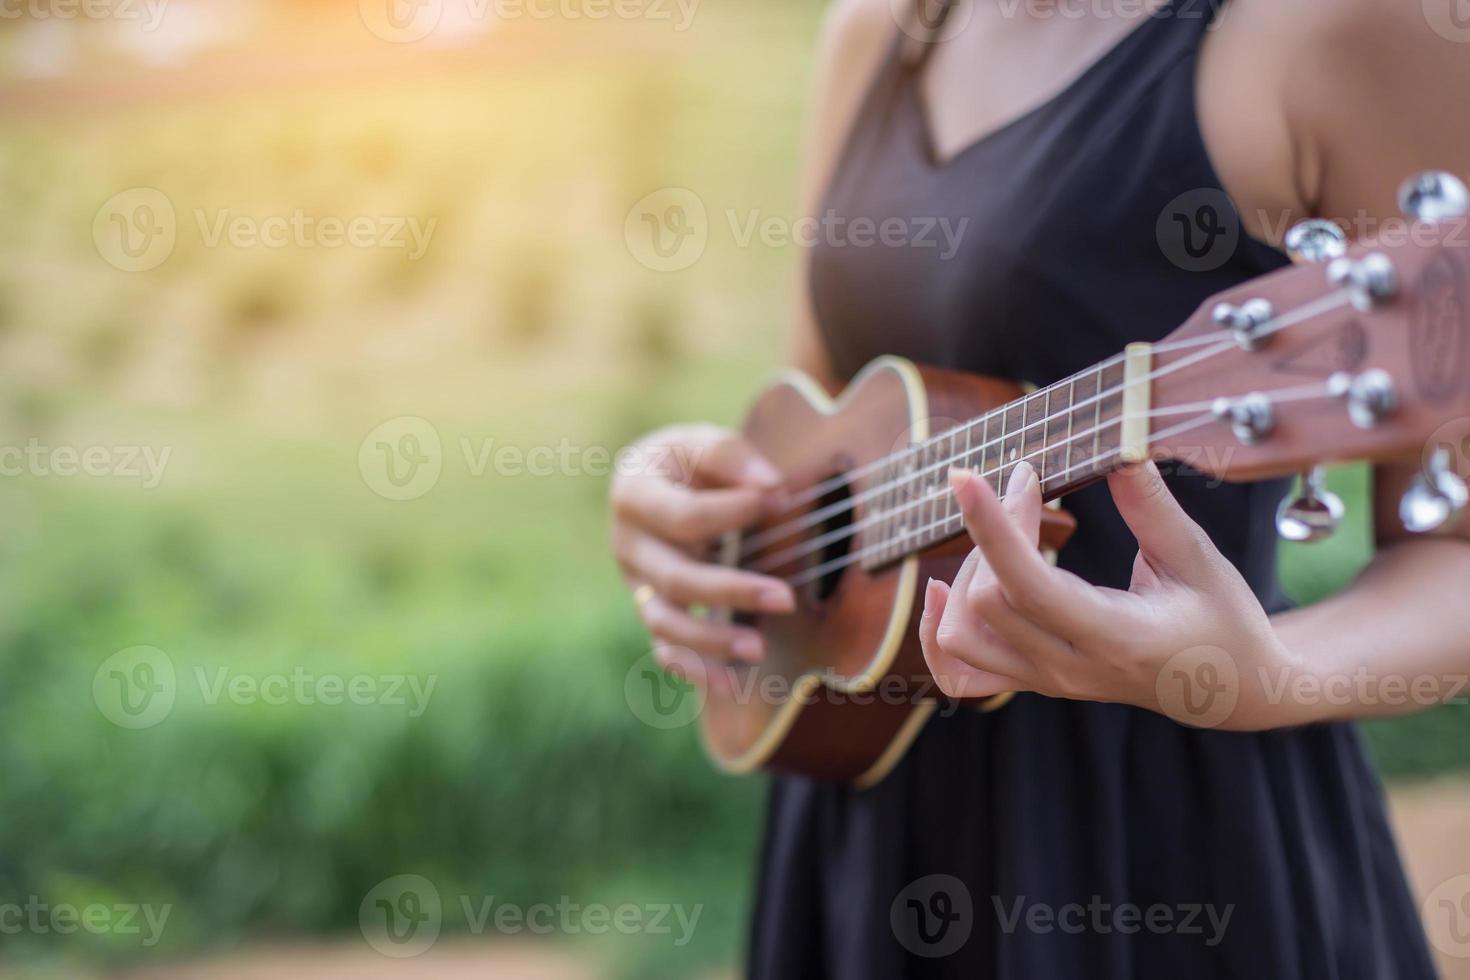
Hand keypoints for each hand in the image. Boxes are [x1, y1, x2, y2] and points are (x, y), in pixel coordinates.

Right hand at [610, 423, 795, 686]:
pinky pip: (666, 650)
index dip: (732, 513)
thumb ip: (731, 456)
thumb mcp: (701, 441)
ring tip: (759, 649)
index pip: (684, 517)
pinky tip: (731, 684)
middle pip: (675, 579)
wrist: (662, 482)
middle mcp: (627, 544)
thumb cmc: (687, 461)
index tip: (778, 501)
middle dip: (731, 592)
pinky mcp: (651, 610)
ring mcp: (636, 584)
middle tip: (785, 599)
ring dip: (713, 641)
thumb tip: (771, 487)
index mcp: (633, 494)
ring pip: (666, 623)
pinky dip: (696, 670)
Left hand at [918, 459, 1299, 730]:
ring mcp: (1047, 682)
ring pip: (961, 638)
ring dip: (965, 575)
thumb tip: (1121, 449)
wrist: (1228, 689)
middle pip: (986, 602)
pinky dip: (936, 631)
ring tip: (1005, 532)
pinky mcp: (1032, 683)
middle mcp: (1071, 668)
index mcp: (1117, 638)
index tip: (970, 475)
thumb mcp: (1197, 557)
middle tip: (1026, 483)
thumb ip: (1153, 506)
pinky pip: (959, 673)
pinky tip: (942, 588)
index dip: (992, 526)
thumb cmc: (1221, 618)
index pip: (1027, 587)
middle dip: (994, 529)